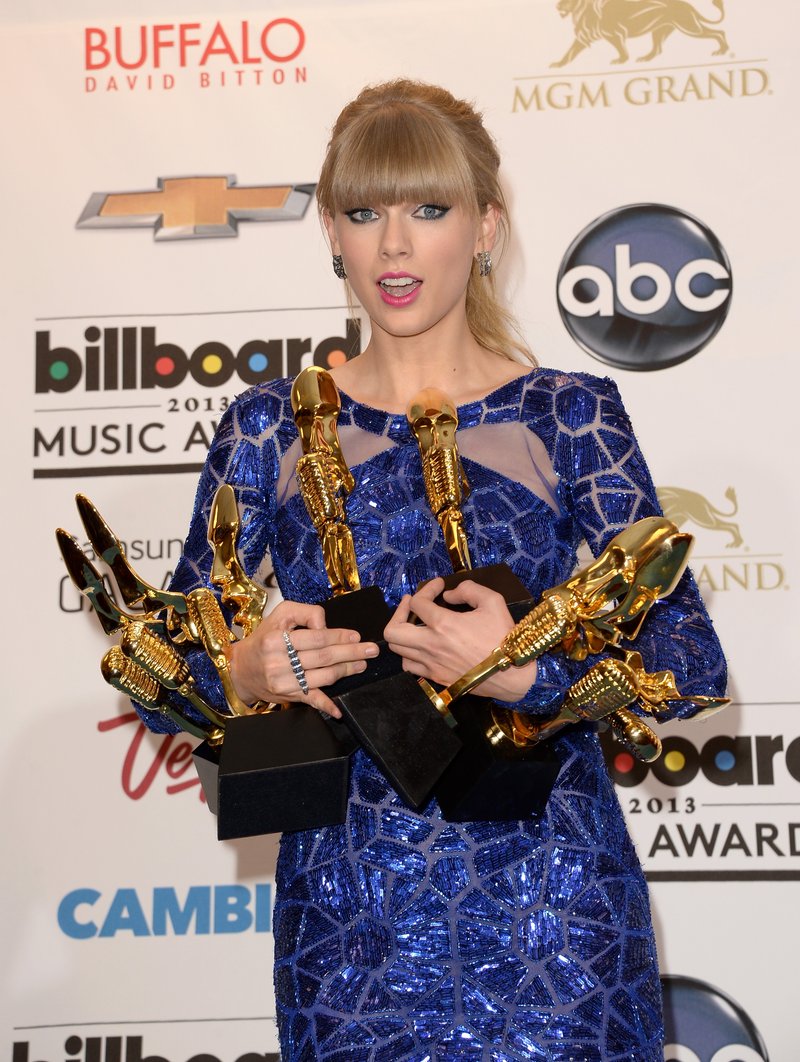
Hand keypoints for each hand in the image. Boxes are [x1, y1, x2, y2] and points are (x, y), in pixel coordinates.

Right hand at [229, 600, 377, 717]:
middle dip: (351, 653)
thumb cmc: (264, 638)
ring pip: (322, 677)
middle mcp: (279, 662)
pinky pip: (310, 701)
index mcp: (277, 640)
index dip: (339, 637)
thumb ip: (307, 613)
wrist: (241, 667)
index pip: (316, 638)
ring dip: (346, 671)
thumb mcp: (281, 615)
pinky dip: (325, 706)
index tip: (356, 636)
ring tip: (362, 664)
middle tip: (371, 650)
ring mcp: (283, 682)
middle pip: (323, 658)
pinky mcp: (287, 696)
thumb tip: (327, 627)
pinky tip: (338, 710)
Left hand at [384, 578, 537, 701]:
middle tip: (412, 604)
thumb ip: (469, 590)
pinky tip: (423, 645)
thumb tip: (448, 595)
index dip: (426, 589)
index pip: (418, 602)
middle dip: (398, 612)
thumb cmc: (503, 636)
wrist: (512, 674)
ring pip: (397, 650)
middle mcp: (431, 646)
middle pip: (392, 631)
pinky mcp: (435, 678)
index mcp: (443, 625)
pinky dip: (410, 653)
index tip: (439, 587)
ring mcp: (431, 665)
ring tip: (416, 624)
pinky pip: (410, 666)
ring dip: (403, 633)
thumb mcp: (493, 602)